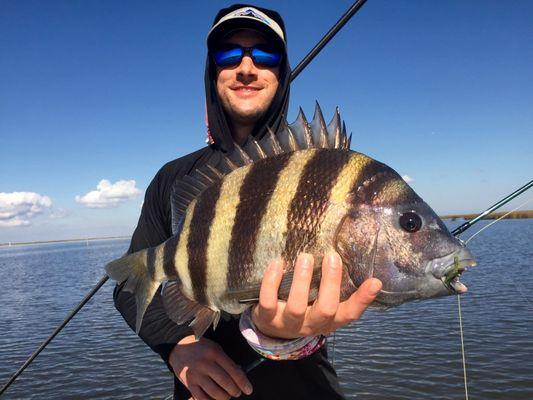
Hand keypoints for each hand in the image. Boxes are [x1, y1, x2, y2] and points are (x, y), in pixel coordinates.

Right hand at [169, 335, 252, 399]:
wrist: (179, 347)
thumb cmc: (201, 348)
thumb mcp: (215, 348)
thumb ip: (226, 361)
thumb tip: (239, 376)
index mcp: (215, 353)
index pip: (233, 370)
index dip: (243, 382)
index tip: (248, 390)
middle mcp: (206, 364)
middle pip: (225, 383)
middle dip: (235, 391)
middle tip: (237, 392)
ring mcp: (196, 374)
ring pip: (215, 393)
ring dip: (224, 397)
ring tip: (226, 396)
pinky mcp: (188, 383)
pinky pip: (202, 398)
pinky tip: (214, 398)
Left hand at [251, 252, 381, 338]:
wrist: (271, 329)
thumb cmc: (303, 306)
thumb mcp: (320, 301)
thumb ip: (333, 286)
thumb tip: (350, 255)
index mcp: (329, 320)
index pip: (350, 313)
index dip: (363, 299)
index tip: (375, 281)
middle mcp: (311, 324)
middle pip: (326, 309)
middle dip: (330, 282)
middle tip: (332, 256)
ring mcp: (288, 323)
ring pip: (297, 306)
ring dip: (302, 280)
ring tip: (305, 257)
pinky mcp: (267, 318)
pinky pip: (269, 301)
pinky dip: (272, 281)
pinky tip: (277, 263)